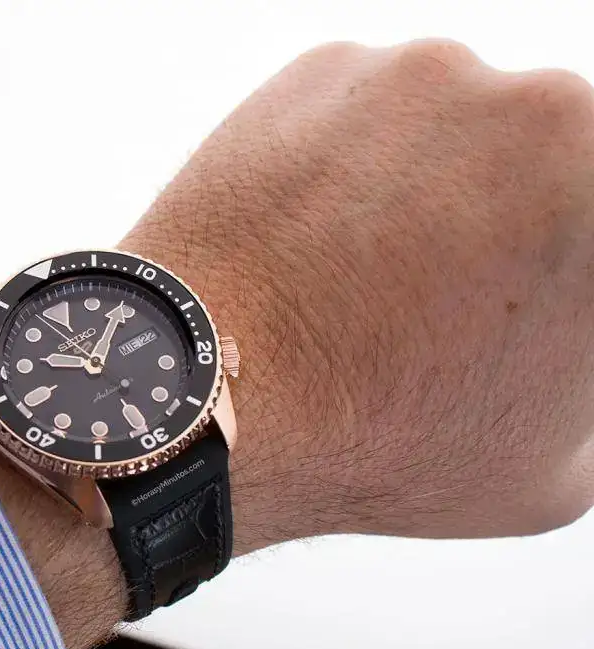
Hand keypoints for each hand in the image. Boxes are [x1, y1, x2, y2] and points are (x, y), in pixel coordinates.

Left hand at [0, 39, 593, 648]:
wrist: (210, 394)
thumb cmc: (376, 443)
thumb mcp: (557, 465)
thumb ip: (591, 386)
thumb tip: (569, 332)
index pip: (592, 226)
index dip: (561, 271)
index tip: (519, 297)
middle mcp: (544, 109)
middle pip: (550, 156)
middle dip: (515, 216)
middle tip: (450, 288)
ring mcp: (426, 74)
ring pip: (457, 125)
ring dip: (436, 182)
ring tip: (368, 271)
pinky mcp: (329, 67)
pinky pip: (368, 113)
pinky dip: (354, 160)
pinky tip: (317, 234)